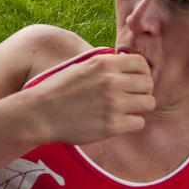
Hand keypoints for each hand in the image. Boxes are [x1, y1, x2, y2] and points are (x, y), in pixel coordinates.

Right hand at [5, 49, 160, 147]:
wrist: (39, 114)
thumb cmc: (59, 90)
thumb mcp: (81, 66)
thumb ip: (105, 64)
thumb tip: (129, 64)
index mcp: (104, 63)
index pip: (142, 64)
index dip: (141, 73)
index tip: (133, 82)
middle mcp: (111, 81)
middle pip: (148, 84)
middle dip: (142, 91)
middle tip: (130, 99)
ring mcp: (113, 104)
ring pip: (148, 104)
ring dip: (139, 108)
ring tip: (125, 111)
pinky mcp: (112, 125)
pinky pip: (139, 123)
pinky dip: (131, 123)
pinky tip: (118, 122)